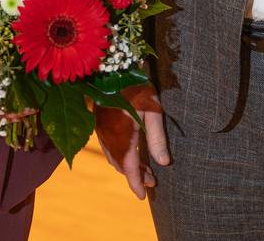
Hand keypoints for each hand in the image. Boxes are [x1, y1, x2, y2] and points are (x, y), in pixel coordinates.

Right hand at [95, 84, 170, 198]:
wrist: (113, 68)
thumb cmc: (137, 86)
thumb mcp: (153, 110)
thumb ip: (157, 138)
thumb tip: (164, 163)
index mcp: (122, 137)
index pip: (129, 168)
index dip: (136, 183)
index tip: (143, 196)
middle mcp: (109, 138)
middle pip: (121, 165)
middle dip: (135, 175)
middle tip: (152, 181)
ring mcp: (101, 131)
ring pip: (113, 157)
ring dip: (127, 166)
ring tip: (145, 169)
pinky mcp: (99, 123)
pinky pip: (108, 147)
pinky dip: (119, 155)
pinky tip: (129, 151)